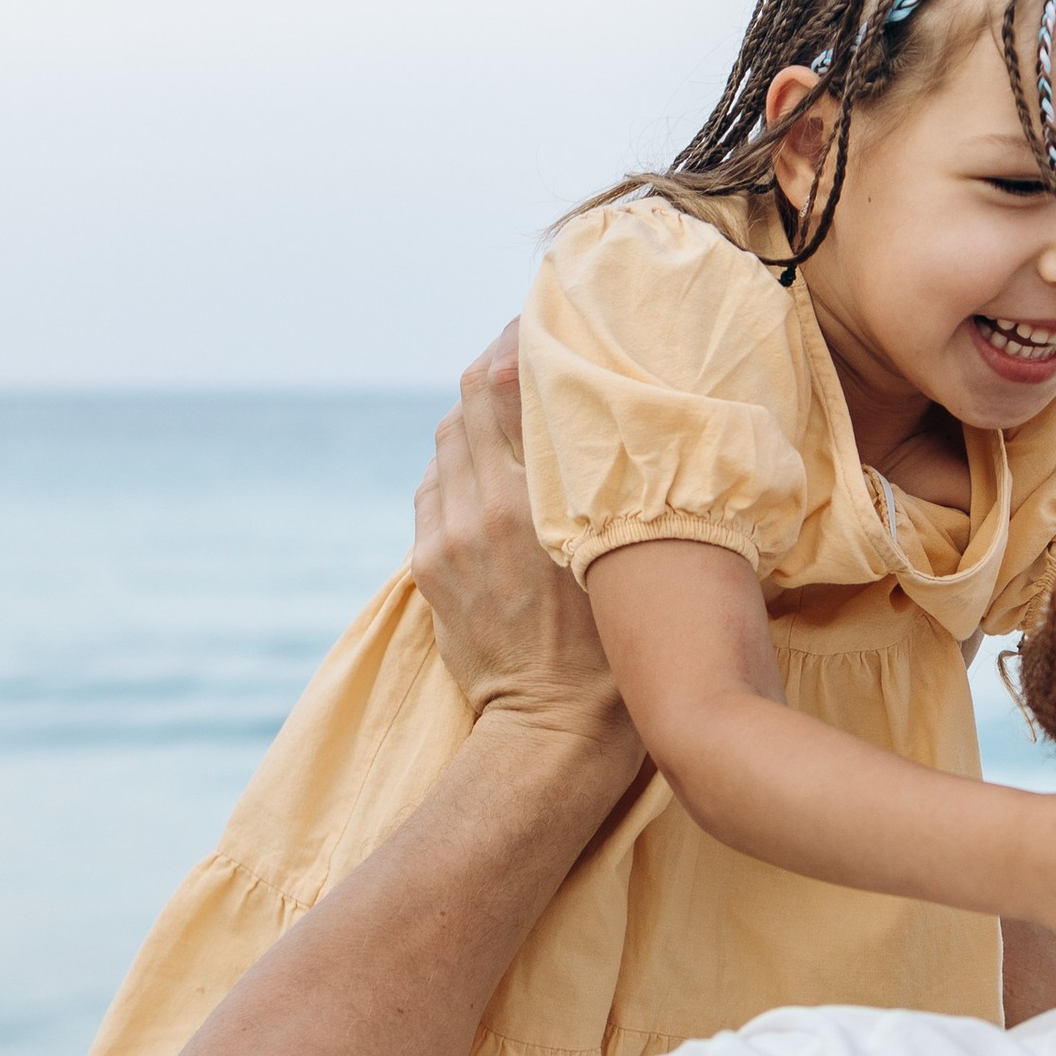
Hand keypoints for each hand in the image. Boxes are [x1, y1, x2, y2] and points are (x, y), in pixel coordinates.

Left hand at [413, 329, 639, 773]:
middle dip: (496, 366)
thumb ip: (612, 485)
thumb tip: (615, 421)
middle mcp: (478, 508)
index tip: (546, 321)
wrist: (550, 734)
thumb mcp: (628, 557)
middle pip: (467, 399)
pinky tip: (490, 473)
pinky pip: (434, 487)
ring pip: (446, 440)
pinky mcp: (428, 564)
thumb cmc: (616, 653)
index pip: (502, 384)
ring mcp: (445, 537)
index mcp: (531, 502)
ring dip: (476, 417)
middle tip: (533, 352)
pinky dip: (458, 465)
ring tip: (517, 414)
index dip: (517, 340)